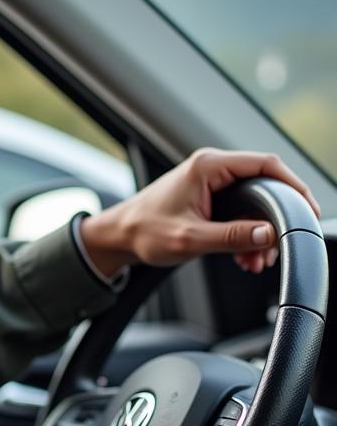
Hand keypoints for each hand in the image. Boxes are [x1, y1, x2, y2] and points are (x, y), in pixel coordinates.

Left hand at [79, 149, 321, 276]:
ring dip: (260, 232)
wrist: (118, 237)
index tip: (307, 210)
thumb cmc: (142, 231)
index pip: (266, 164)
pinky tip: (244, 257)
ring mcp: (210, 182)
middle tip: (280, 245)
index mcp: (207, 166)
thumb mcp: (189, 239)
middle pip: (265, 183)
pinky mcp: (208, 197)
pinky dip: (246, 234)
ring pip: (254, 201)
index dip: (294, 186)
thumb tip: (267, 234)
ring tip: (256, 260)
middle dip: (276, 218)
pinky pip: (240, 210)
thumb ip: (230, 237)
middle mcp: (211, 168)